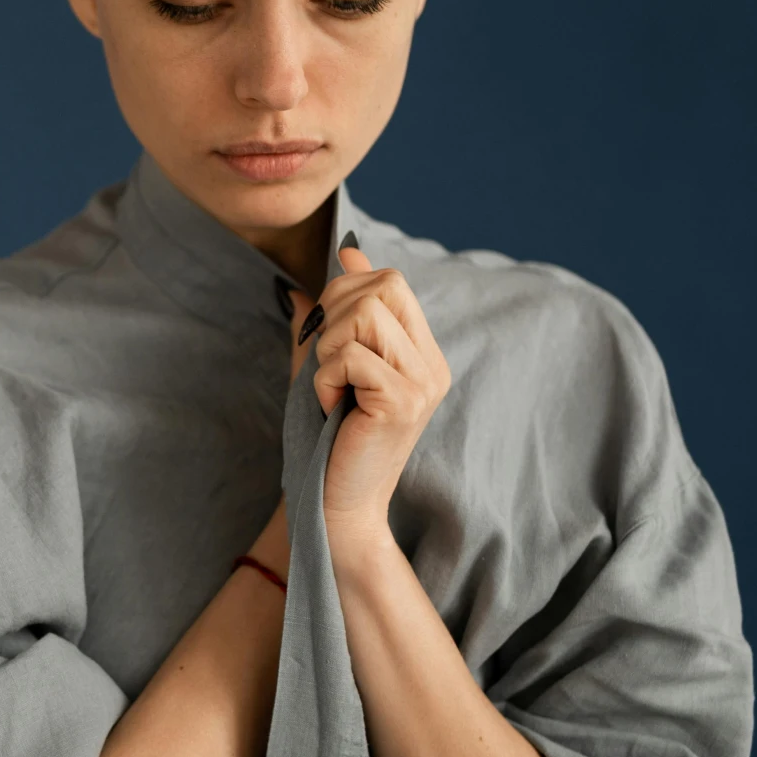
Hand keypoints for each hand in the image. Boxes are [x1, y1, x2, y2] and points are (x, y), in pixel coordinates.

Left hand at [288, 237, 450, 547]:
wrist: (340, 504)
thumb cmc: (330, 437)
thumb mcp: (332, 361)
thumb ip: (341, 311)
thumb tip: (349, 252)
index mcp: (422, 353)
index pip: (392, 282)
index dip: (346, 290)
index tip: (327, 332)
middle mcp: (432, 365)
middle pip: (383, 287)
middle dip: (335, 314)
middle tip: (328, 364)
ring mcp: (423, 383)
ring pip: (363, 315)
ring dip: (327, 350)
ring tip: (333, 389)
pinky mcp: (403, 402)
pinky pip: (349, 356)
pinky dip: (323, 380)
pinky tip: (333, 409)